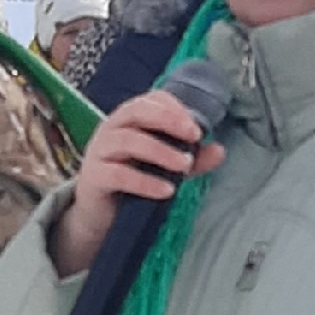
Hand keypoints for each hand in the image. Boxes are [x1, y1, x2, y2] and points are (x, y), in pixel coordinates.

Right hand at [48, 89, 226, 278]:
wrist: (98, 214)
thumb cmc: (131, 182)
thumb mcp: (165, 167)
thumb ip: (191, 158)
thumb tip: (220, 151)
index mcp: (129, 119)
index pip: (151, 100)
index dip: (175, 109)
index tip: (197, 128)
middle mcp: (111, 129)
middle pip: (138, 111)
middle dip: (168, 120)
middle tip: (194, 136)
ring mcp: (99, 151)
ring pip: (129, 141)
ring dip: (161, 152)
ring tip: (185, 166)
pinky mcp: (94, 177)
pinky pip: (119, 174)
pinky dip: (146, 182)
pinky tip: (167, 190)